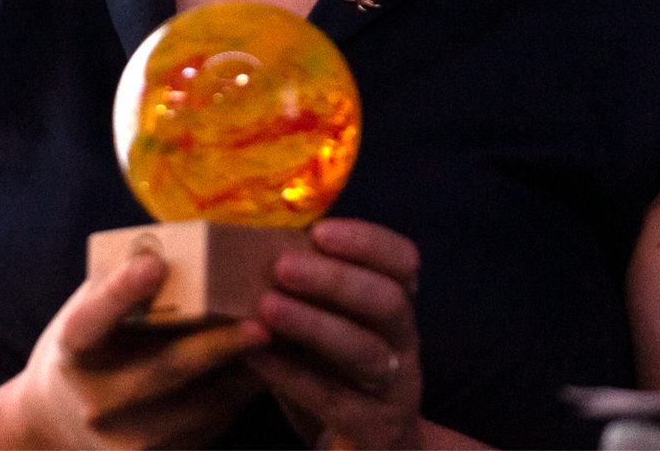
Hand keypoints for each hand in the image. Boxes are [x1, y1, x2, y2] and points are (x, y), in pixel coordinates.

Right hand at [13, 250, 268, 448]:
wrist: (61, 422)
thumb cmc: (92, 346)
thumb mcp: (91, 309)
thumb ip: (126, 284)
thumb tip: (183, 240)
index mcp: (73, 348)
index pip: (92, 319)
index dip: (122, 291)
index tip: (155, 263)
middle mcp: (97, 400)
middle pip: (163, 370)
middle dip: (217, 345)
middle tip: (261, 321)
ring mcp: (126, 440)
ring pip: (199, 406)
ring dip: (246, 372)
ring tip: (284, 338)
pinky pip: (211, 426)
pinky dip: (243, 393)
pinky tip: (271, 364)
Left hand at [244, 218, 422, 450]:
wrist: (375, 446)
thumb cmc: (342, 369)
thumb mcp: (341, 322)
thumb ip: (316, 287)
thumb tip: (258, 242)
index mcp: (397, 306)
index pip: (403, 262)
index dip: (367, 242)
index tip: (320, 231)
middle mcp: (404, 343)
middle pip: (387, 302)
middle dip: (337, 280)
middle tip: (284, 266)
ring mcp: (393, 389)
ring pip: (364, 351)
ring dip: (314, 324)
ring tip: (267, 306)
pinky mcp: (372, 429)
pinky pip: (332, 399)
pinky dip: (290, 372)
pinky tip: (256, 352)